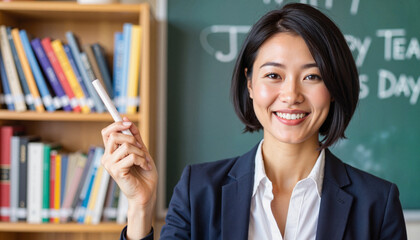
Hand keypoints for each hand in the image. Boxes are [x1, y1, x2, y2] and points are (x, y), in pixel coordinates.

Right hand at [101, 117, 157, 238]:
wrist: (147, 192)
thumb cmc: (143, 173)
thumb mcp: (140, 150)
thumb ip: (134, 136)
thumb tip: (126, 119)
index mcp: (111, 152)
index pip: (107, 133)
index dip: (116, 125)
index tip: (128, 123)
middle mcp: (107, 158)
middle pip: (115, 136)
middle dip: (132, 139)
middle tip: (141, 148)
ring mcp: (110, 165)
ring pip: (126, 146)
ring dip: (140, 153)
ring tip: (144, 161)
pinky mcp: (116, 171)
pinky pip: (131, 157)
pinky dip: (142, 160)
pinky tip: (144, 167)